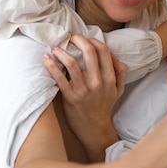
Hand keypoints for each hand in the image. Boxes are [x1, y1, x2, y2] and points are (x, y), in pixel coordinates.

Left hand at [43, 34, 125, 160]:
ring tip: (55, 47)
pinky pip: (59, 77)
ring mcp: (83, 89)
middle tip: (70, 38)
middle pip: (89, 51)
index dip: (93, 40)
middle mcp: (97, 82)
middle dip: (78, 40)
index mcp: (109, 78)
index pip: (103, 50)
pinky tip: (46, 58)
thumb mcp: (118, 90)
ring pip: (71, 63)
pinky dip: (51, 65)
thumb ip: (120, 72)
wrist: (94, 129)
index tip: (85, 39)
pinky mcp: (70, 97)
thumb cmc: (104, 107)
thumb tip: (115, 56)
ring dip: (61, 51)